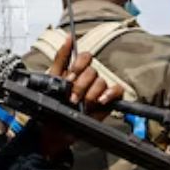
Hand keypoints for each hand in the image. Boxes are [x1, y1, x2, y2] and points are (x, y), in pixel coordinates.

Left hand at [36, 36, 119, 157]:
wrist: (56, 130)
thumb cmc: (53, 106)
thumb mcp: (51, 80)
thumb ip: (60, 59)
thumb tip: (68, 38)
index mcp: (76, 71)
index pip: (84, 57)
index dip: (78, 66)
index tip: (69, 78)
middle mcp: (88, 78)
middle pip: (92, 71)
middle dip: (81, 85)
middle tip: (72, 98)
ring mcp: (99, 89)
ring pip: (101, 81)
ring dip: (91, 93)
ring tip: (82, 104)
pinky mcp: (108, 101)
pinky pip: (117, 90)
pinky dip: (109, 94)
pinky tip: (99, 102)